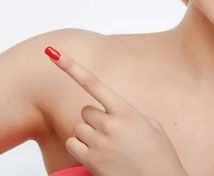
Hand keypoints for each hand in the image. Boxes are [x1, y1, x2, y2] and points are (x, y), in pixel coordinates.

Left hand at [45, 46, 187, 175]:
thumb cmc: (160, 159)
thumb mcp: (152, 128)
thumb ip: (129, 115)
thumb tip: (115, 113)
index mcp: (126, 111)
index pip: (94, 83)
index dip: (70, 66)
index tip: (53, 52)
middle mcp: (111, 124)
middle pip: (85, 111)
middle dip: (94, 121)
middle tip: (110, 135)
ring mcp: (100, 142)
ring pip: (78, 128)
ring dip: (88, 136)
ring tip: (107, 149)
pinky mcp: (92, 160)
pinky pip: (72, 143)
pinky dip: (79, 148)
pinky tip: (96, 156)